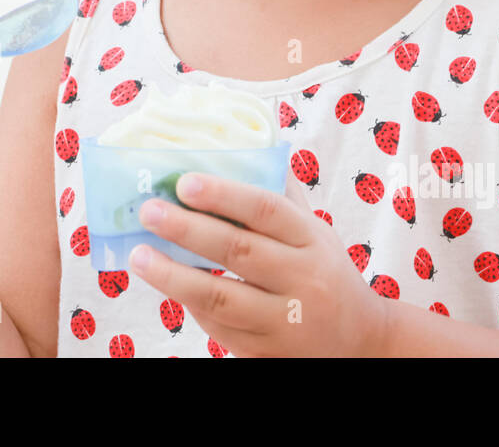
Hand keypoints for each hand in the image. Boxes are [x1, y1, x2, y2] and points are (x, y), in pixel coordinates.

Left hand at [128, 173, 391, 356]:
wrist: (360, 340)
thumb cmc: (324, 272)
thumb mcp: (315, 232)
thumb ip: (281, 195)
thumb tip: (243, 146)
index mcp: (312, 239)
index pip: (266, 209)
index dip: (224, 193)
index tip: (185, 181)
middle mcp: (302, 279)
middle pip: (239, 250)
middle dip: (187, 229)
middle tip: (148, 211)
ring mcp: (285, 320)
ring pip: (221, 297)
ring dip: (173, 276)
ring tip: (138, 256)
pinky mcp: (266, 350)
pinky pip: (220, 328)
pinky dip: (190, 305)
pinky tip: (166, 284)